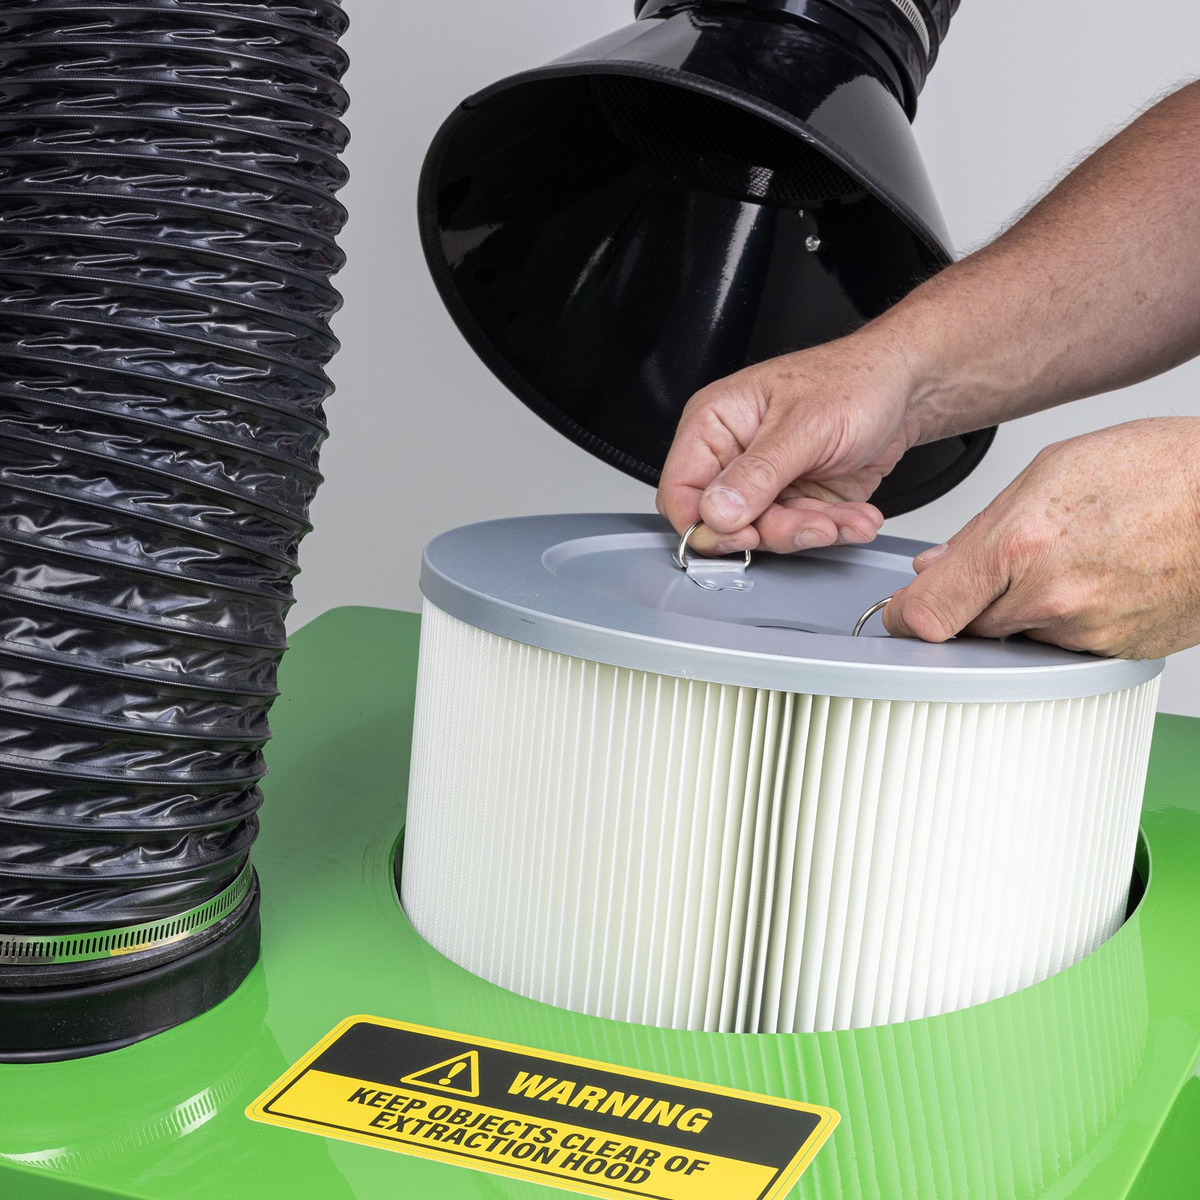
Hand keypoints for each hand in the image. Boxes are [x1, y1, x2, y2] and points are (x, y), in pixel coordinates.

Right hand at [656, 329, 921, 554]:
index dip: (703, 522)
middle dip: (774, 529)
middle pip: (725, 521)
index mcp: (715, 423)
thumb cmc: (856, 379)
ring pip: (766, 533)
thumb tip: (716, 511)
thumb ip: (758, 473)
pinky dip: (833, 530)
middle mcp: (734, 456)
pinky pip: (801, 531)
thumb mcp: (804, 426)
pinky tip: (857, 517)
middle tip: (811, 525)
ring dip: (812, 531)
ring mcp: (766, 482)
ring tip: (847, 519)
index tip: (743, 534)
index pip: (680, 490)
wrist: (908, 387)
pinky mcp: (797, 501)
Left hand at [883, 418, 1199, 657]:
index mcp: (1023, 547)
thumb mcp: (1051, 472)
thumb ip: (980, 528)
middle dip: (969, 603)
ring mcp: (1090, 634)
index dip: (903, 617)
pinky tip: (1096, 579)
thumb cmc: (1163, 472)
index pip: (926, 616)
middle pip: (969, 629)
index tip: (899, 614)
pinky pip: (1065, 647)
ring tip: (1068, 559)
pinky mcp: (1119, 654)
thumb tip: (936, 568)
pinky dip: (1065, 621)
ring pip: (1018, 638)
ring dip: (1022, 610)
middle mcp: (1053, 600)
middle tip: (1003, 565)